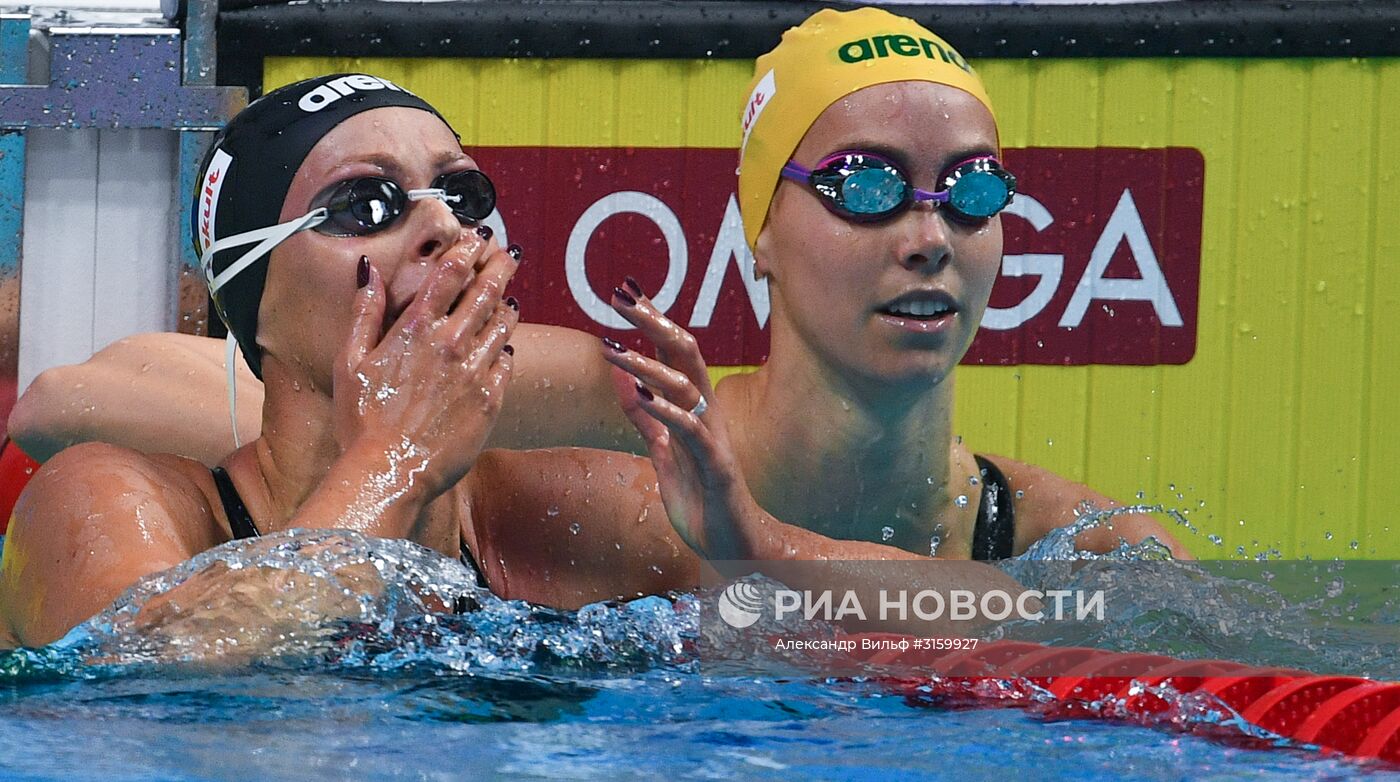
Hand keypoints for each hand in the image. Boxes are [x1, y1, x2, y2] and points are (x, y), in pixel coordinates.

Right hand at [334, 232, 518, 502]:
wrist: (388, 472)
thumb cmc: (360, 420)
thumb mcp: (349, 361)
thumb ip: (364, 311)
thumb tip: (368, 269)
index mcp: (415, 329)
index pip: (450, 273)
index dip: (467, 250)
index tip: (477, 237)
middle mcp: (450, 344)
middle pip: (485, 291)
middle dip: (499, 267)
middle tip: (508, 254)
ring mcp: (475, 371)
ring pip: (502, 324)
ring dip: (507, 305)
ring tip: (510, 296)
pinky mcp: (490, 400)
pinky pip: (506, 363)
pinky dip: (506, 348)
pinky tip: (504, 345)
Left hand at [600, 278, 763, 559]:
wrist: (734, 546)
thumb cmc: (702, 498)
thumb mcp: (665, 453)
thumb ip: (645, 418)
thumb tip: (621, 381)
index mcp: (695, 407)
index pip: (674, 352)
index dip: (651, 320)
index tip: (624, 290)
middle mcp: (708, 413)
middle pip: (685, 353)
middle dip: (653, 323)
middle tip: (620, 297)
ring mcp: (714, 438)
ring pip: (687, 387)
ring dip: (650, 365)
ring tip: (616, 348)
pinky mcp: (717, 466)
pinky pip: (693, 432)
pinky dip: (669, 412)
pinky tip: (643, 396)